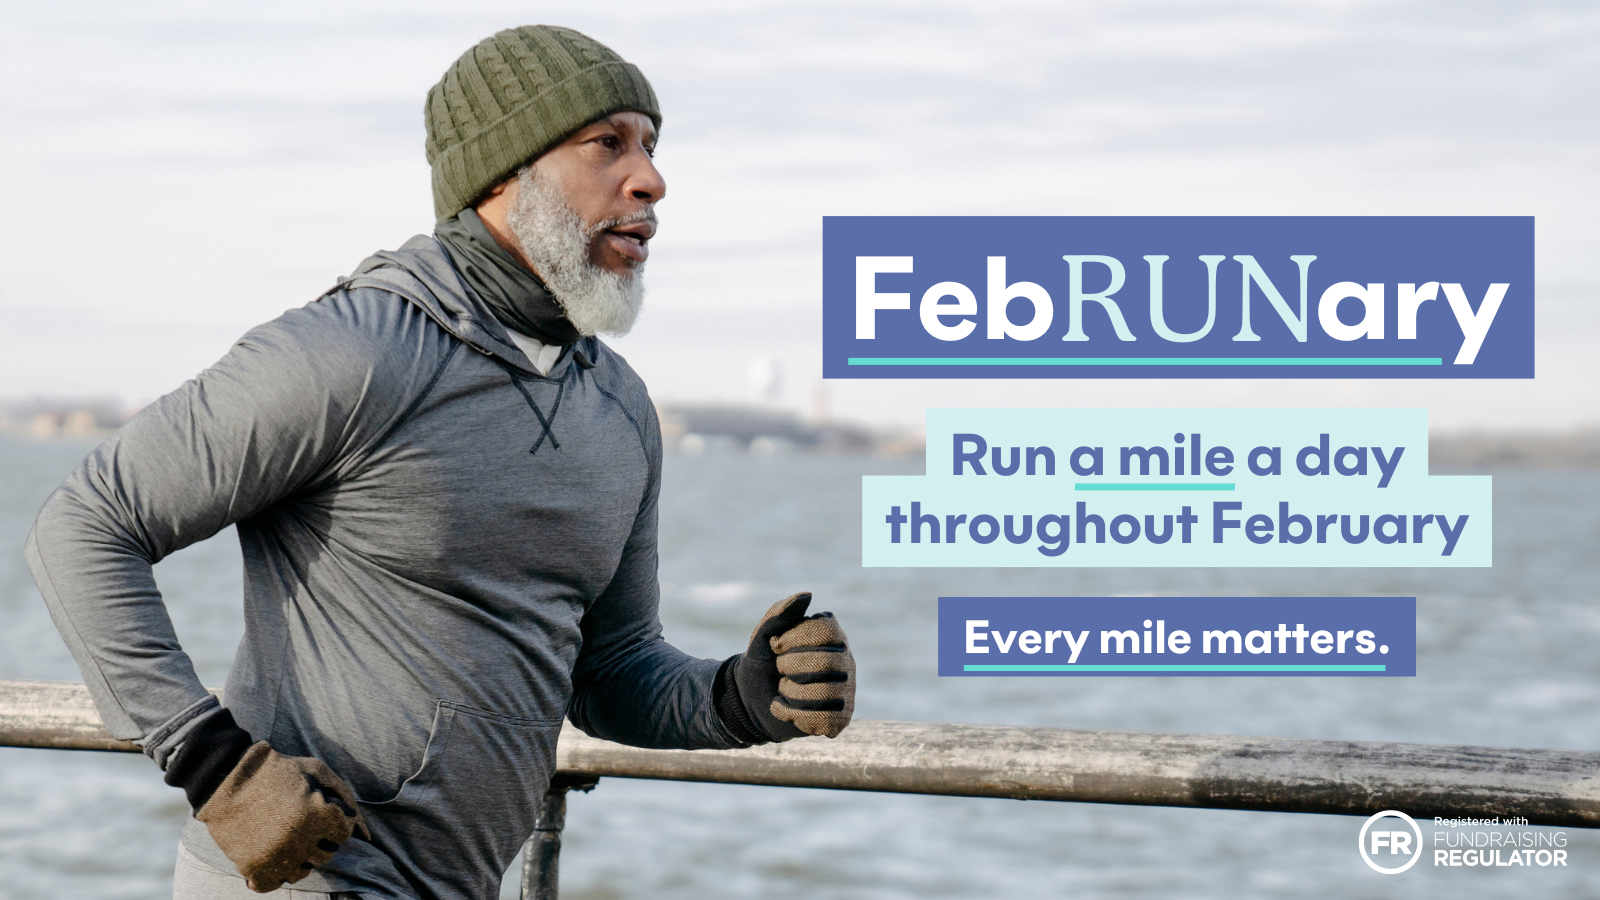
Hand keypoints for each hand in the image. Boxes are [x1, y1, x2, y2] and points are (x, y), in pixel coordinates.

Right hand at [196, 742, 369, 892]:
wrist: (224, 778)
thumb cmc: (277, 770)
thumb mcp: (316, 769)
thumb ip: (344, 795)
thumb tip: (365, 831)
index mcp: (315, 814)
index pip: (344, 832)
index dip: (336, 821)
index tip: (325, 814)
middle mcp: (297, 839)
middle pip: (327, 854)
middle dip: (323, 840)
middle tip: (308, 825)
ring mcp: (274, 856)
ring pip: (303, 871)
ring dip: (302, 857)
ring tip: (291, 838)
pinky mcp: (252, 867)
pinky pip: (274, 884)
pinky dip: (277, 873)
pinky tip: (276, 855)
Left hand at [722, 592, 855, 741]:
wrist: (751, 699)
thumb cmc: (763, 661)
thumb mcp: (763, 636)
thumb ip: (780, 613)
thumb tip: (807, 596)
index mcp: (832, 635)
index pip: (826, 629)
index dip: (796, 637)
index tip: (776, 645)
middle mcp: (845, 660)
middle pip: (827, 662)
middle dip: (791, 666)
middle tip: (779, 669)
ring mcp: (846, 690)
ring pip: (826, 693)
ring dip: (791, 693)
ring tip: (782, 690)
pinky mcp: (840, 718)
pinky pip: (825, 719)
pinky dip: (795, 715)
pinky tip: (785, 710)